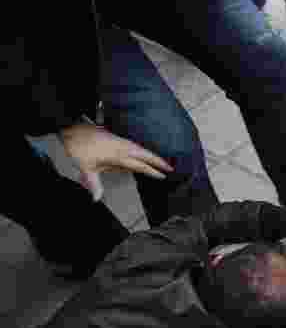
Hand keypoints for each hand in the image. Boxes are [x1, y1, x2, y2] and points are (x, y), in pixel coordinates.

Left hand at [58, 123, 173, 200]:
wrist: (72, 128)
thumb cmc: (78, 147)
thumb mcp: (85, 168)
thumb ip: (94, 184)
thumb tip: (96, 198)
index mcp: (117, 155)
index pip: (139, 165)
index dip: (152, 171)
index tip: (162, 175)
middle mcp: (121, 147)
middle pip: (145, 155)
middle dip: (158, 161)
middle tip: (170, 167)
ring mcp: (119, 141)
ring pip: (141, 148)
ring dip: (152, 154)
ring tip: (162, 160)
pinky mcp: (116, 138)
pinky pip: (134, 145)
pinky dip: (143, 149)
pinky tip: (143, 152)